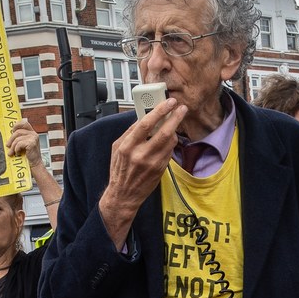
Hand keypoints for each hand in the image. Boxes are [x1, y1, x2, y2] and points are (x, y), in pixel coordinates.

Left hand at [7, 119, 43, 165]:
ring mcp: (33, 138)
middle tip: (8, 145)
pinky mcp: (32, 143)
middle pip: (17, 131)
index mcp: (32, 133)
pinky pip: (19, 143)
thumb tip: (10, 135)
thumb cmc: (29, 155)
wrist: (35, 164)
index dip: (16, 125)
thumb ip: (20, 138)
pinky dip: (16, 149)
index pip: (24, 123)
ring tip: (12, 152)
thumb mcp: (24, 144)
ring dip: (13, 146)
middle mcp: (34, 134)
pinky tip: (18, 153)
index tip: (12, 131)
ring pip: (17, 138)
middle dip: (11, 139)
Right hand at [99, 99, 186, 242]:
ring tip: (175, 121)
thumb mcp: (117, 147)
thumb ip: (130, 132)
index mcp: (127, 146)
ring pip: (170, 141)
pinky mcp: (160, 169)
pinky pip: (170, 151)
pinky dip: (171, 142)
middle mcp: (140, 155)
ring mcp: (152, 163)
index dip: (159, 111)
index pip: (145, 124)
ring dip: (175, 129)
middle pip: (163, 132)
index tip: (168, 102)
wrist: (123, 195)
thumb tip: (143, 117)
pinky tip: (170, 137)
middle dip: (175, 117)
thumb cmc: (119, 169)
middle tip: (181, 108)